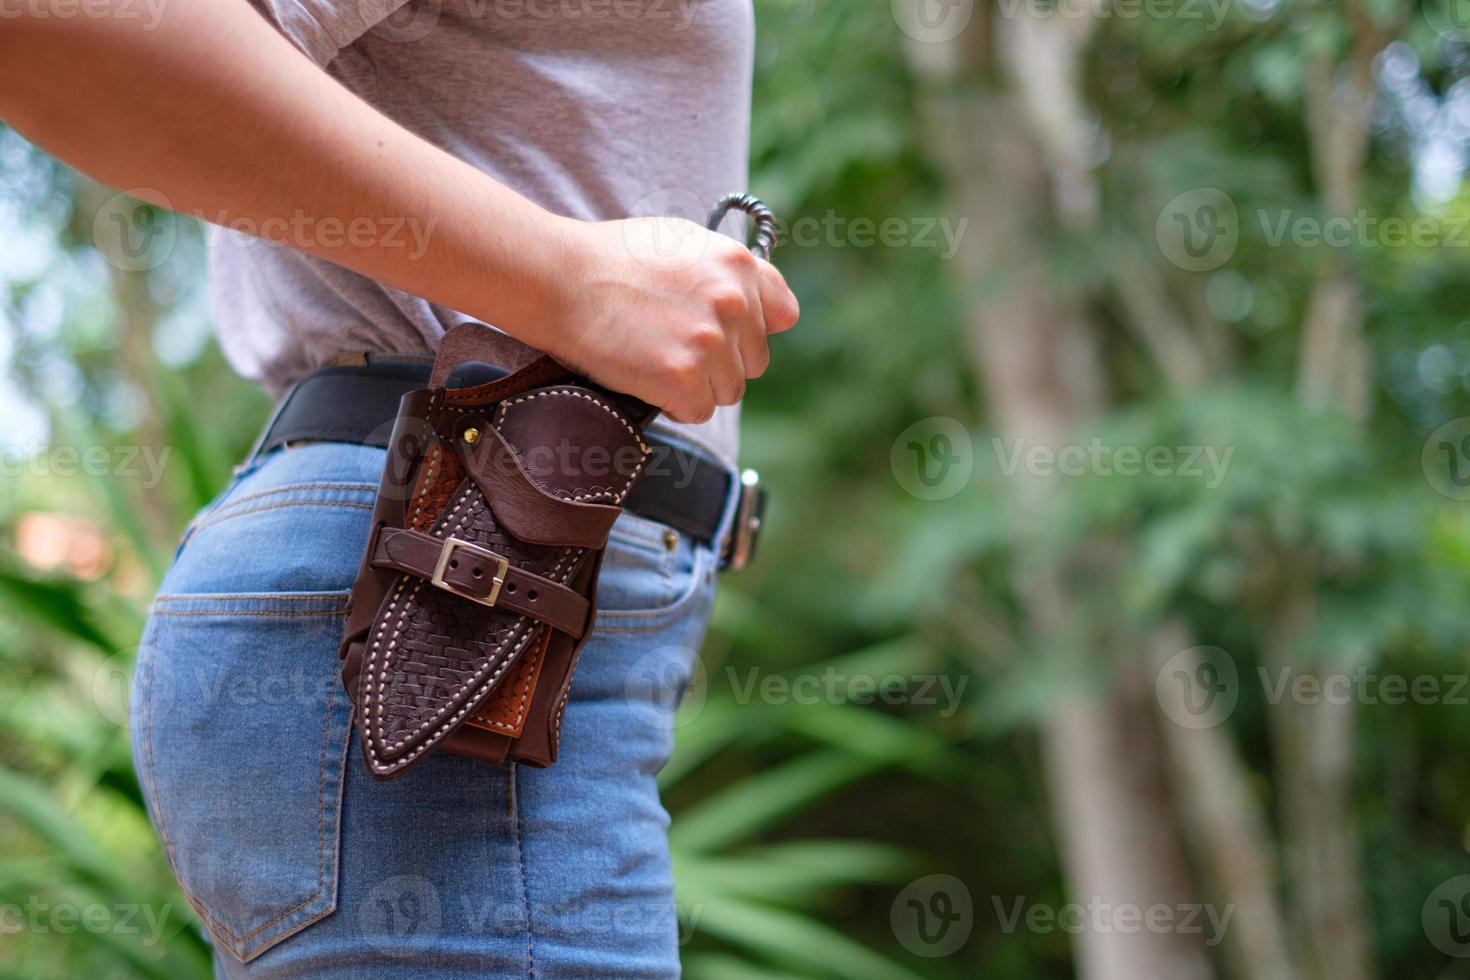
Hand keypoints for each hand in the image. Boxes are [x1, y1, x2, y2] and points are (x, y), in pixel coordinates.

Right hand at [537, 214, 799, 423]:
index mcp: (738, 264)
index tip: (718, 328)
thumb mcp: (684, 240)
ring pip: (728, 391)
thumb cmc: (613, 259)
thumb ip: (733, 273)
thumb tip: (782, 315)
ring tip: (655, 358)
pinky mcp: (682, 377)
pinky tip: (646, 376)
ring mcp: (709, 342)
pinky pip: (698, 411)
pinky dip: (674, 404)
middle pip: (753, 361)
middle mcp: (733, 302)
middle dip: (720, 361)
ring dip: (697, 385)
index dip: (748, 328)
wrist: (558, 278)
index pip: (780, 315)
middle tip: (672, 345)